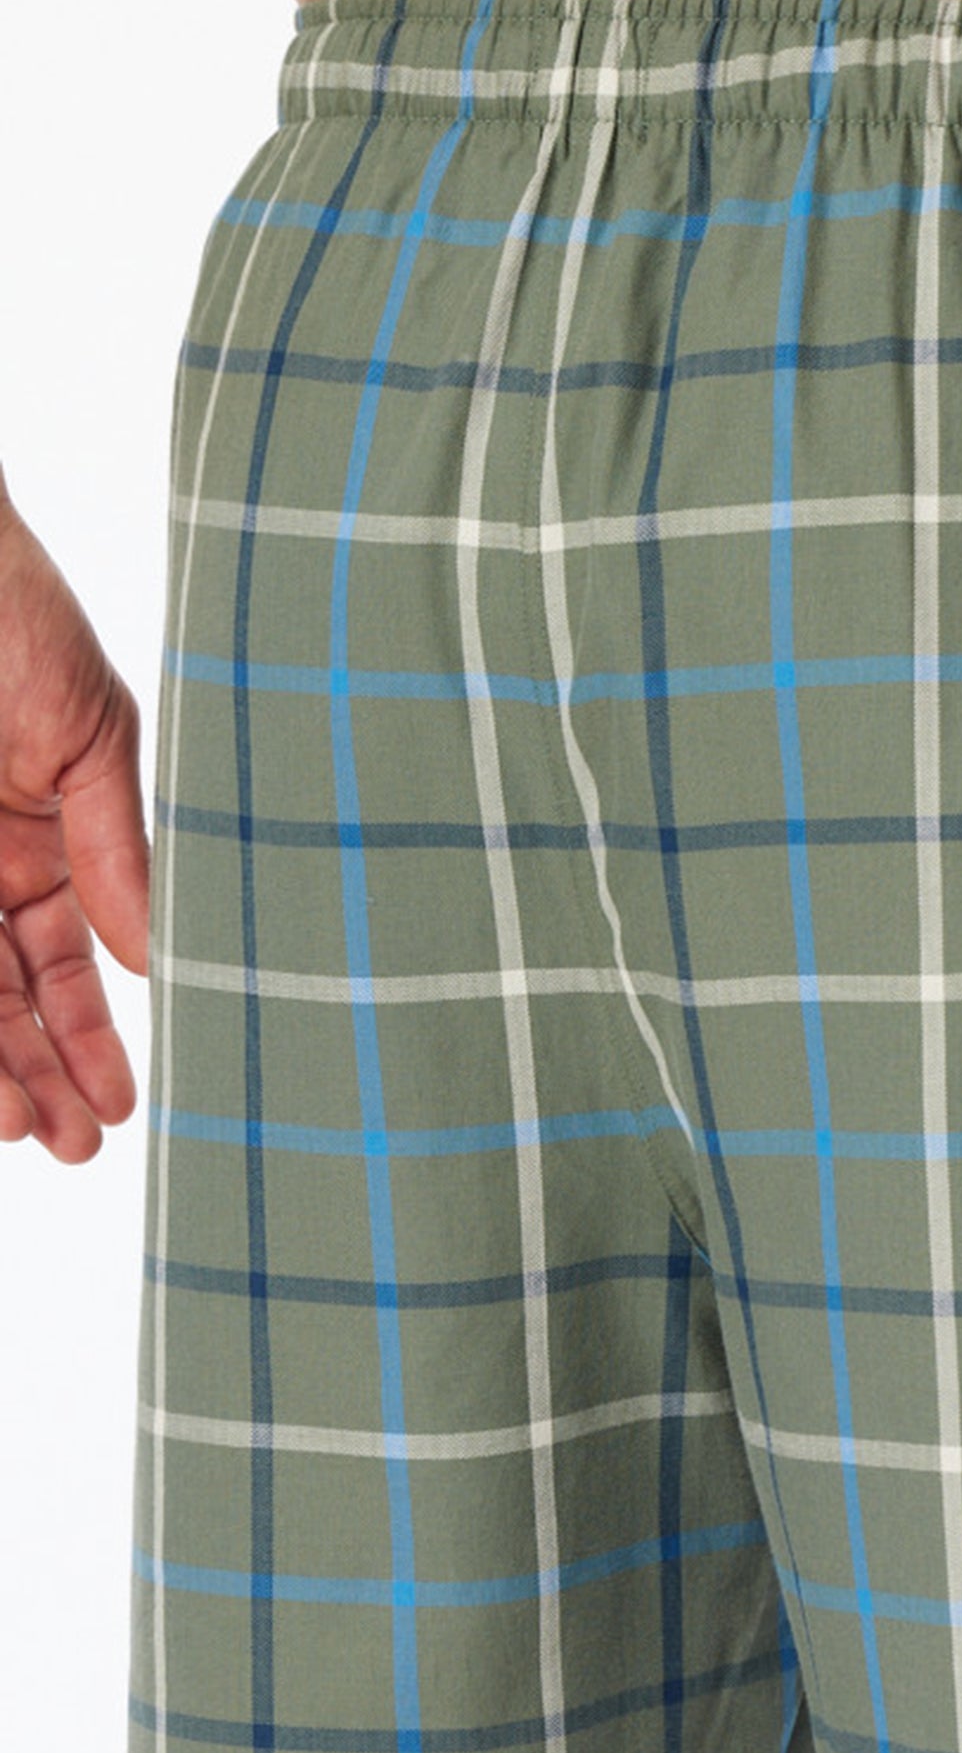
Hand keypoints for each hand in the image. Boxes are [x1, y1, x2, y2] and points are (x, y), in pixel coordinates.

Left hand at [0, 481, 149, 1161]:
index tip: (120, 1103)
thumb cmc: (6, 606)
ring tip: (21, 1130)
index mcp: (36, 837)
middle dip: (38, 1075)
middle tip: (73, 1146)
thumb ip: (122, 849)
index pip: (64, 963)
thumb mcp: (93, 733)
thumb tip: (155, 956)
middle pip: (3, 996)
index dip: (88, 1036)